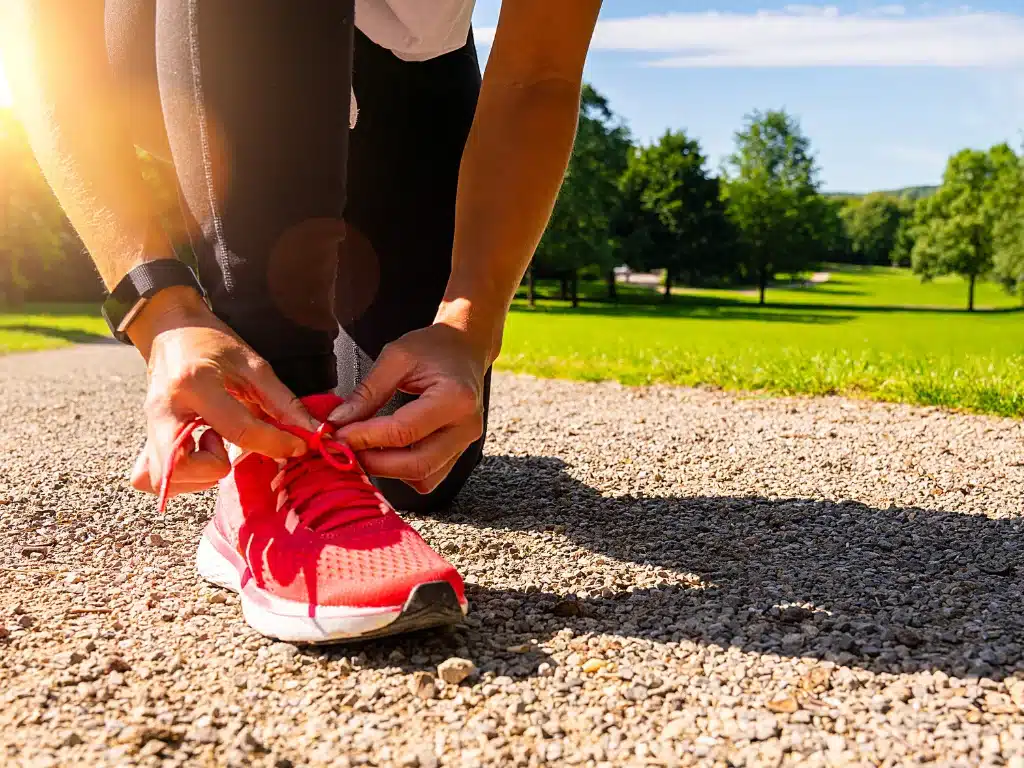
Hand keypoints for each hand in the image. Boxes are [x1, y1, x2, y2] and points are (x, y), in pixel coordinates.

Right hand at [128, 286, 317, 498]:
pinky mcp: (144, 437)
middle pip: (183, 466)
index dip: (275, 444)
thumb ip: (282, 401)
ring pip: (164, 478)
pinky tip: (198, 455)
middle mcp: (165, 410)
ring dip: (199, 474)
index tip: (295, 446)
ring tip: (213, 443)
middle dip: (215, 468)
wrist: (169, 328)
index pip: (239, 431)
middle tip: (228, 446)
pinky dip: (179, 478)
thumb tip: (311, 432)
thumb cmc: (212, 342)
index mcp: (195, 384)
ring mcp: (149, 426)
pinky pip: (150, 477)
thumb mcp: (252, 363)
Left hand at [328, 322, 489, 493]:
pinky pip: (429, 477)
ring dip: (389, 472)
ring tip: (364, 450)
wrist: (465, 348)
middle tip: (345, 450)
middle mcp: (465, 426)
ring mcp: (466, 443)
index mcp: (455, 397)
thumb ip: (367, 392)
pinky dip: (404, 472)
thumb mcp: (396, 358)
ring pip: (424, 478)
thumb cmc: (433, 347)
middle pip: (416, 464)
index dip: (365, 438)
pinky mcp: (459, 452)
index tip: (336, 435)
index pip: (403, 431)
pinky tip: (387, 453)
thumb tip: (337, 422)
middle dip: (374, 463)